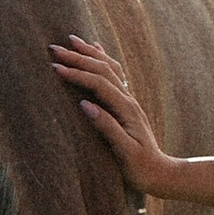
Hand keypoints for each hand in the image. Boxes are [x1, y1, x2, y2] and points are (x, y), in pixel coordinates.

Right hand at [49, 34, 177, 192]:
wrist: (160, 174)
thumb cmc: (140, 168)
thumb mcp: (124, 151)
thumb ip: (106, 127)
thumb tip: (85, 105)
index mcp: (126, 109)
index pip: (98, 83)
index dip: (77, 74)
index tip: (55, 67)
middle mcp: (128, 100)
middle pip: (102, 70)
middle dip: (78, 57)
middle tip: (54, 48)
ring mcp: (128, 101)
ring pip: (108, 69)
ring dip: (89, 54)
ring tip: (72, 40)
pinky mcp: (126, 105)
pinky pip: (114, 75)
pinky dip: (103, 60)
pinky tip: (97, 50)